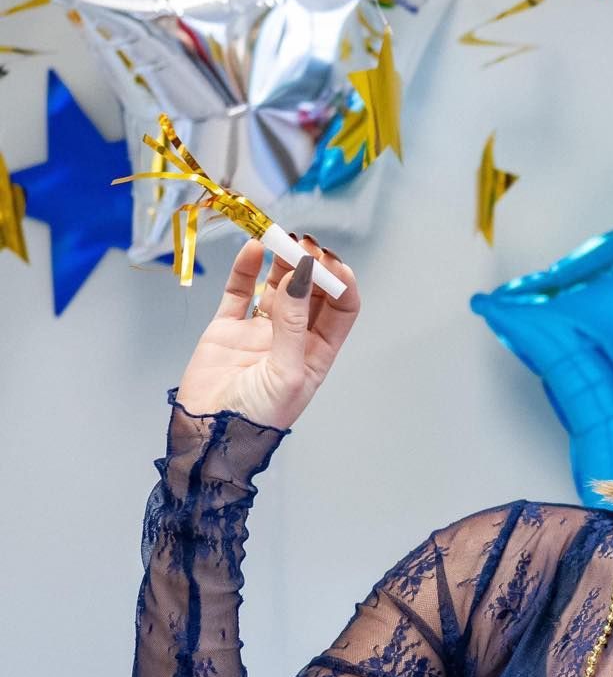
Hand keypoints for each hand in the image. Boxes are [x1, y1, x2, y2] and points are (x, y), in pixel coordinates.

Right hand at [171, 232, 360, 429]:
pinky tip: (253, 248)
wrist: (207, 437)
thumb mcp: (286, 373)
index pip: (340, 310)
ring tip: (279, 238)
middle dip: (310, 266)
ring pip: (276, 286)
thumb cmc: (256, 417)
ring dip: (281, 261)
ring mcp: (259, 332)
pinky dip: (247, 268)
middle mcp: (292, 340)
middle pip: (310, 292)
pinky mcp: (227, 329)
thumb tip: (301, 273)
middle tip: (302, 244)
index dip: (340, 283)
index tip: (329, 261)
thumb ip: (293, 322)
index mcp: (317, 355)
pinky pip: (240, 292)